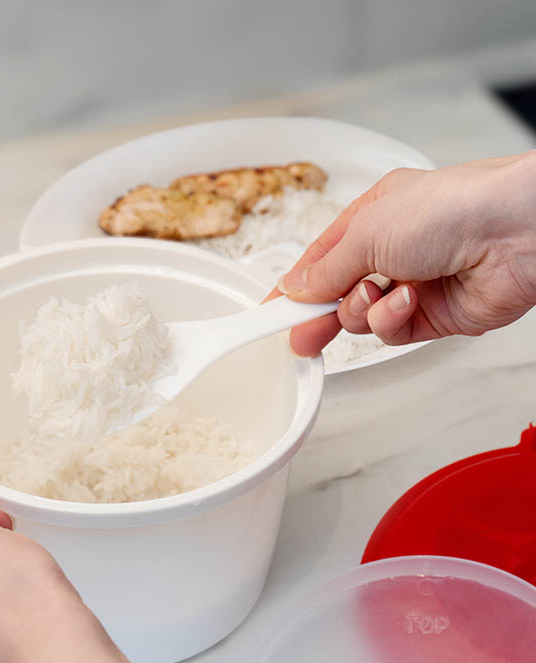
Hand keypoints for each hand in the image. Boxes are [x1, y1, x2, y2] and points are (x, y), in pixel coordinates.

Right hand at [269, 152, 535, 355]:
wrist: (516, 232)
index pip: (319, 260)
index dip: (293, 286)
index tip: (271, 310)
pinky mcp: (432, 317)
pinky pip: (390, 331)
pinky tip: (408, 299)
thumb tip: (296, 287)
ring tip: (377, 292)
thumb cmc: (451, 207)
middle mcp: (391, 253)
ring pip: (360, 317)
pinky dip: (392, 318)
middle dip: (317, 315)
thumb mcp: (365, 231)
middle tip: (298, 334)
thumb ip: (326, 269)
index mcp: (372, 219)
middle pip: (337, 295)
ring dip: (363, 309)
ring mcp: (411, 286)